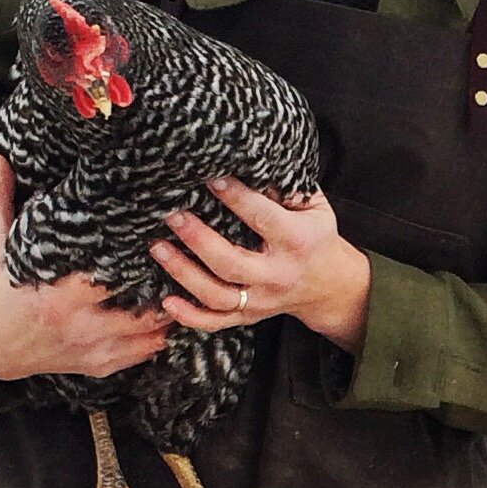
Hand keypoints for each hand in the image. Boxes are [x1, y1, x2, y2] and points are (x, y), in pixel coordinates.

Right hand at [0, 151, 167, 382]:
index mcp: (57, 298)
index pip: (111, 279)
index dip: (137, 258)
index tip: (156, 235)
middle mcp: (79, 328)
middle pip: (142, 311)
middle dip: (164, 287)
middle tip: (182, 259)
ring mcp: (93, 351)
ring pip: (152, 336)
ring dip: (169, 312)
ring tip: (183, 283)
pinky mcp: (100, 366)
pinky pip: (145, 353)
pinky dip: (159, 334)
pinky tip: (167, 311)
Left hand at [150, 175, 371, 353]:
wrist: (328, 286)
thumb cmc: (315, 237)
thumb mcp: (314, 207)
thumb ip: (286, 188)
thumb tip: (249, 164)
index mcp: (297, 242)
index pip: (261, 218)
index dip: (234, 197)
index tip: (209, 179)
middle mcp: (277, 275)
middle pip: (231, 263)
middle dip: (198, 239)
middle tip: (173, 216)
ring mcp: (261, 300)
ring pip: (217, 295)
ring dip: (183, 273)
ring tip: (158, 249)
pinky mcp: (249, 316)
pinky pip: (216, 323)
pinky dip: (189, 316)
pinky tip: (167, 301)